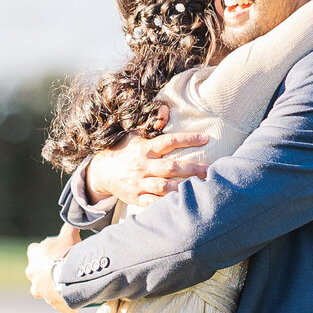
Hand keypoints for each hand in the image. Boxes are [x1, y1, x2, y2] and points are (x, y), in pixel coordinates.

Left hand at [26, 225, 79, 310]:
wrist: (68, 276)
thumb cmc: (66, 253)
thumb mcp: (69, 235)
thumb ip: (69, 226)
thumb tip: (73, 216)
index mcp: (34, 255)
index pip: (33, 251)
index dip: (42, 251)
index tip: (53, 251)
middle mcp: (32, 273)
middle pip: (35, 272)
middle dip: (44, 272)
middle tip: (60, 269)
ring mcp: (39, 289)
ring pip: (41, 291)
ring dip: (50, 289)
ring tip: (64, 288)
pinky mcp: (49, 301)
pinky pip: (57, 304)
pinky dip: (64, 306)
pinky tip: (74, 309)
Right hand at [83, 127, 213, 206]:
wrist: (102, 172)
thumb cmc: (125, 151)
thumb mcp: (135, 135)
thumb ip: (151, 124)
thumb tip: (165, 109)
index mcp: (145, 149)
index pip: (169, 141)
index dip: (188, 139)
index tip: (206, 138)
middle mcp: (143, 166)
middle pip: (171, 167)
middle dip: (192, 168)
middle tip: (210, 170)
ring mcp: (140, 183)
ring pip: (164, 186)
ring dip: (183, 188)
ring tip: (201, 188)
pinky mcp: (137, 198)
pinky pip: (153, 203)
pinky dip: (167, 204)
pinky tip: (182, 204)